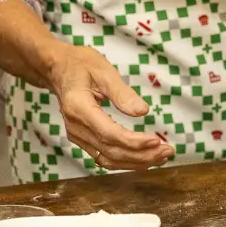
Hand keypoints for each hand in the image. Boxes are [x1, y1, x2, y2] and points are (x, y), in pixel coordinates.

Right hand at [45, 44, 173, 170]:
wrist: (58, 68)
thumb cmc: (80, 64)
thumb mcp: (103, 70)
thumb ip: (122, 93)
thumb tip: (142, 111)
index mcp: (78, 107)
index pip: (109, 133)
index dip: (133, 142)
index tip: (156, 141)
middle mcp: (75, 127)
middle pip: (110, 151)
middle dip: (141, 155)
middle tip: (167, 151)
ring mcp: (77, 135)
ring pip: (108, 159)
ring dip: (136, 162)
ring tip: (161, 157)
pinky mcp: (82, 139)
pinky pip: (104, 156)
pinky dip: (125, 160)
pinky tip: (144, 158)